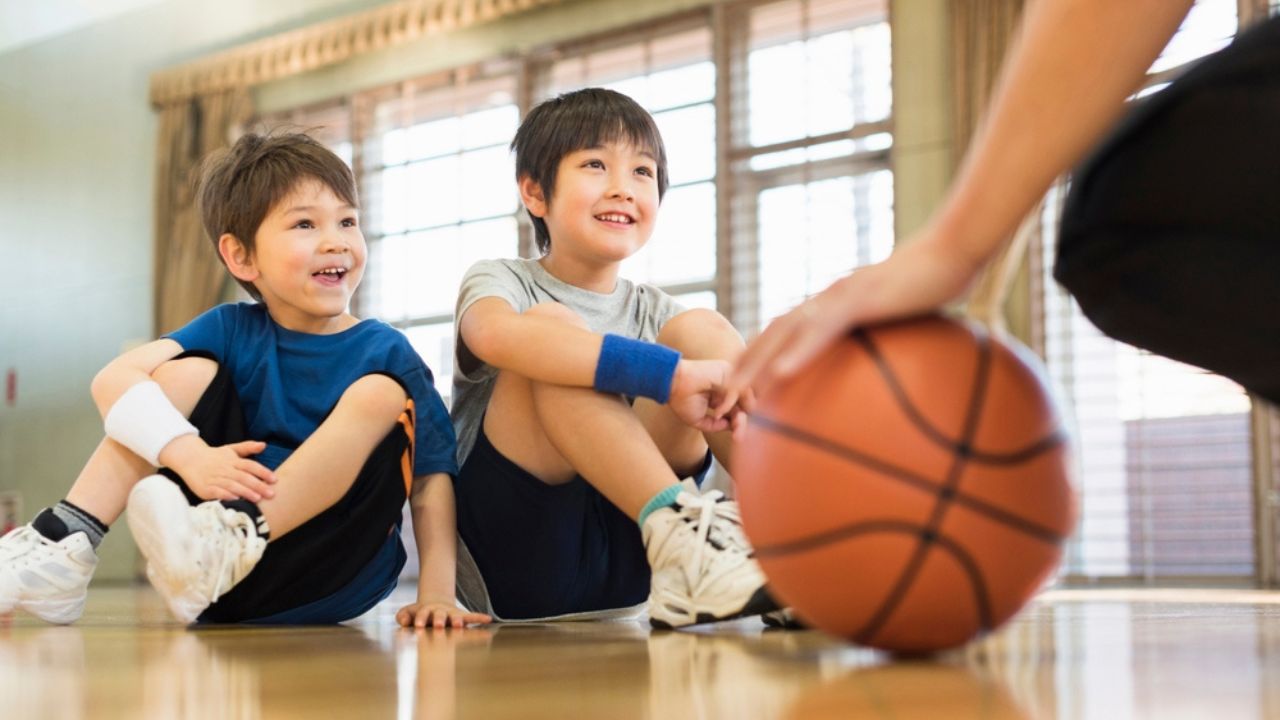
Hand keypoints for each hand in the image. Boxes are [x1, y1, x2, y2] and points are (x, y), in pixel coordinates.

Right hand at [158, 435, 276, 501]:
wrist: (189, 458)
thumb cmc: (214, 456)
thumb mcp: (230, 449)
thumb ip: (247, 447)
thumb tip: (264, 444)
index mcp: (233, 460)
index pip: (250, 466)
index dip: (263, 472)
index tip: (275, 480)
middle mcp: (225, 469)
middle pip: (244, 477)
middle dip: (258, 485)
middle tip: (271, 493)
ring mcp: (215, 478)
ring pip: (232, 485)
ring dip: (245, 492)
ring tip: (257, 498)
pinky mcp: (205, 488)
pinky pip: (216, 492)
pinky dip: (225, 495)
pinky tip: (235, 500)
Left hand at [396, 599, 491, 628]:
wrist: (434, 605)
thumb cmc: (419, 613)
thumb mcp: (408, 612)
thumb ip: (402, 616)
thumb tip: (402, 622)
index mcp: (426, 610)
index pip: (422, 614)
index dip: (419, 619)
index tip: (417, 626)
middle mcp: (440, 611)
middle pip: (439, 615)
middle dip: (439, 620)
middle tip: (438, 625)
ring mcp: (451, 614)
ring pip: (456, 617)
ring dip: (458, 621)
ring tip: (459, 625)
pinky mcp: (461, 617)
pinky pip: (471, 617)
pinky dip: (479, 618)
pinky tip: (488, 619)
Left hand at [726, 231, 981, 405]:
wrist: (957, 251)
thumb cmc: (938, 287)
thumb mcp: (908, 323)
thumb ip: (888, 346)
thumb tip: (892, 378)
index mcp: (835, 306)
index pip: (786, 333)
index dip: (759, 357)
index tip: (741, 387)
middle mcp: (828, 299)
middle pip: (773, 333)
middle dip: (744, 365)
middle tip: (721, 398)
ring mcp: (840, 297)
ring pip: (786, 332)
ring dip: (757, 363)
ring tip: (735, 391)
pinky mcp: (859, 298)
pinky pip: (822, 329)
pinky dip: (798, 352)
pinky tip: (780, 374)